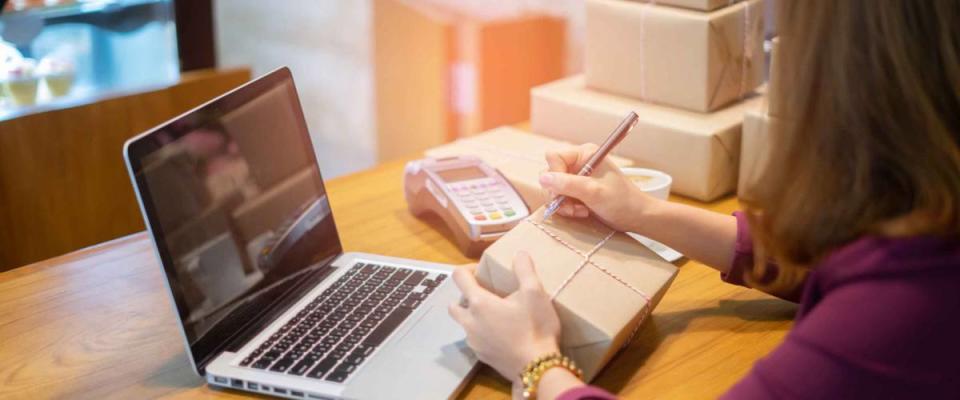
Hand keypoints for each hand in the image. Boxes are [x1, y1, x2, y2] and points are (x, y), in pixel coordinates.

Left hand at [448, 252, 560, 381]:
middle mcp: (469, 322)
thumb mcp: (535, 293)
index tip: (482, 271)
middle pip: (454, 304)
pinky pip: (475, 339)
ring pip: (464, 324)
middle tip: (486, 295)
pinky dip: (482, 333)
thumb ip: (525, 269)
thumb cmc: (535, 327)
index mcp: (479, 303)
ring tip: (495, 315)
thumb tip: (519, 253)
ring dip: (473, 316)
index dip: (467, 269)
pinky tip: (501, 334)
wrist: (537, 368)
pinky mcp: (481, 357)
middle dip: (465, 297)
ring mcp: (473, 342)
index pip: (458, 277)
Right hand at [539, 143, 662, 233]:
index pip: (554, 157)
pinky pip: (560, 198)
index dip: (554, 174)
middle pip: (551, 174)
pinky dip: (567, 208)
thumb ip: (567, 184)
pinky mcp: (577, 191)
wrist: (636, 217)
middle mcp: (579, 163)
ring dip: (563, 203)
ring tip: (579, 211)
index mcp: (584, 154)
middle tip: (570, 206)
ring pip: (553, 188)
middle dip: (558, 193)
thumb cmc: (621, 201)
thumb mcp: (593, 192)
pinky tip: (581, 212)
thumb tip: (543, 178)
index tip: (562, 191)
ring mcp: (577, 177)